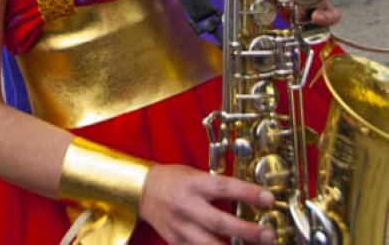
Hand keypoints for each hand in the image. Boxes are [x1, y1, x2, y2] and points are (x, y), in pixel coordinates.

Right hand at [139, 164, 274, 243]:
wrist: (143, 191)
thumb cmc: (174, 179)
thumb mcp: (195, 175)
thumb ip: (218, 187)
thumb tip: (249, 197)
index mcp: (193, 184)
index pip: (224, 188)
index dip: (248, 193)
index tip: (269, 199)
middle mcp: (187, 206)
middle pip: (220, 222)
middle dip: (247, 231)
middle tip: (269, 234)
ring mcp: (181, 228)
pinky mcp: (177, 243)